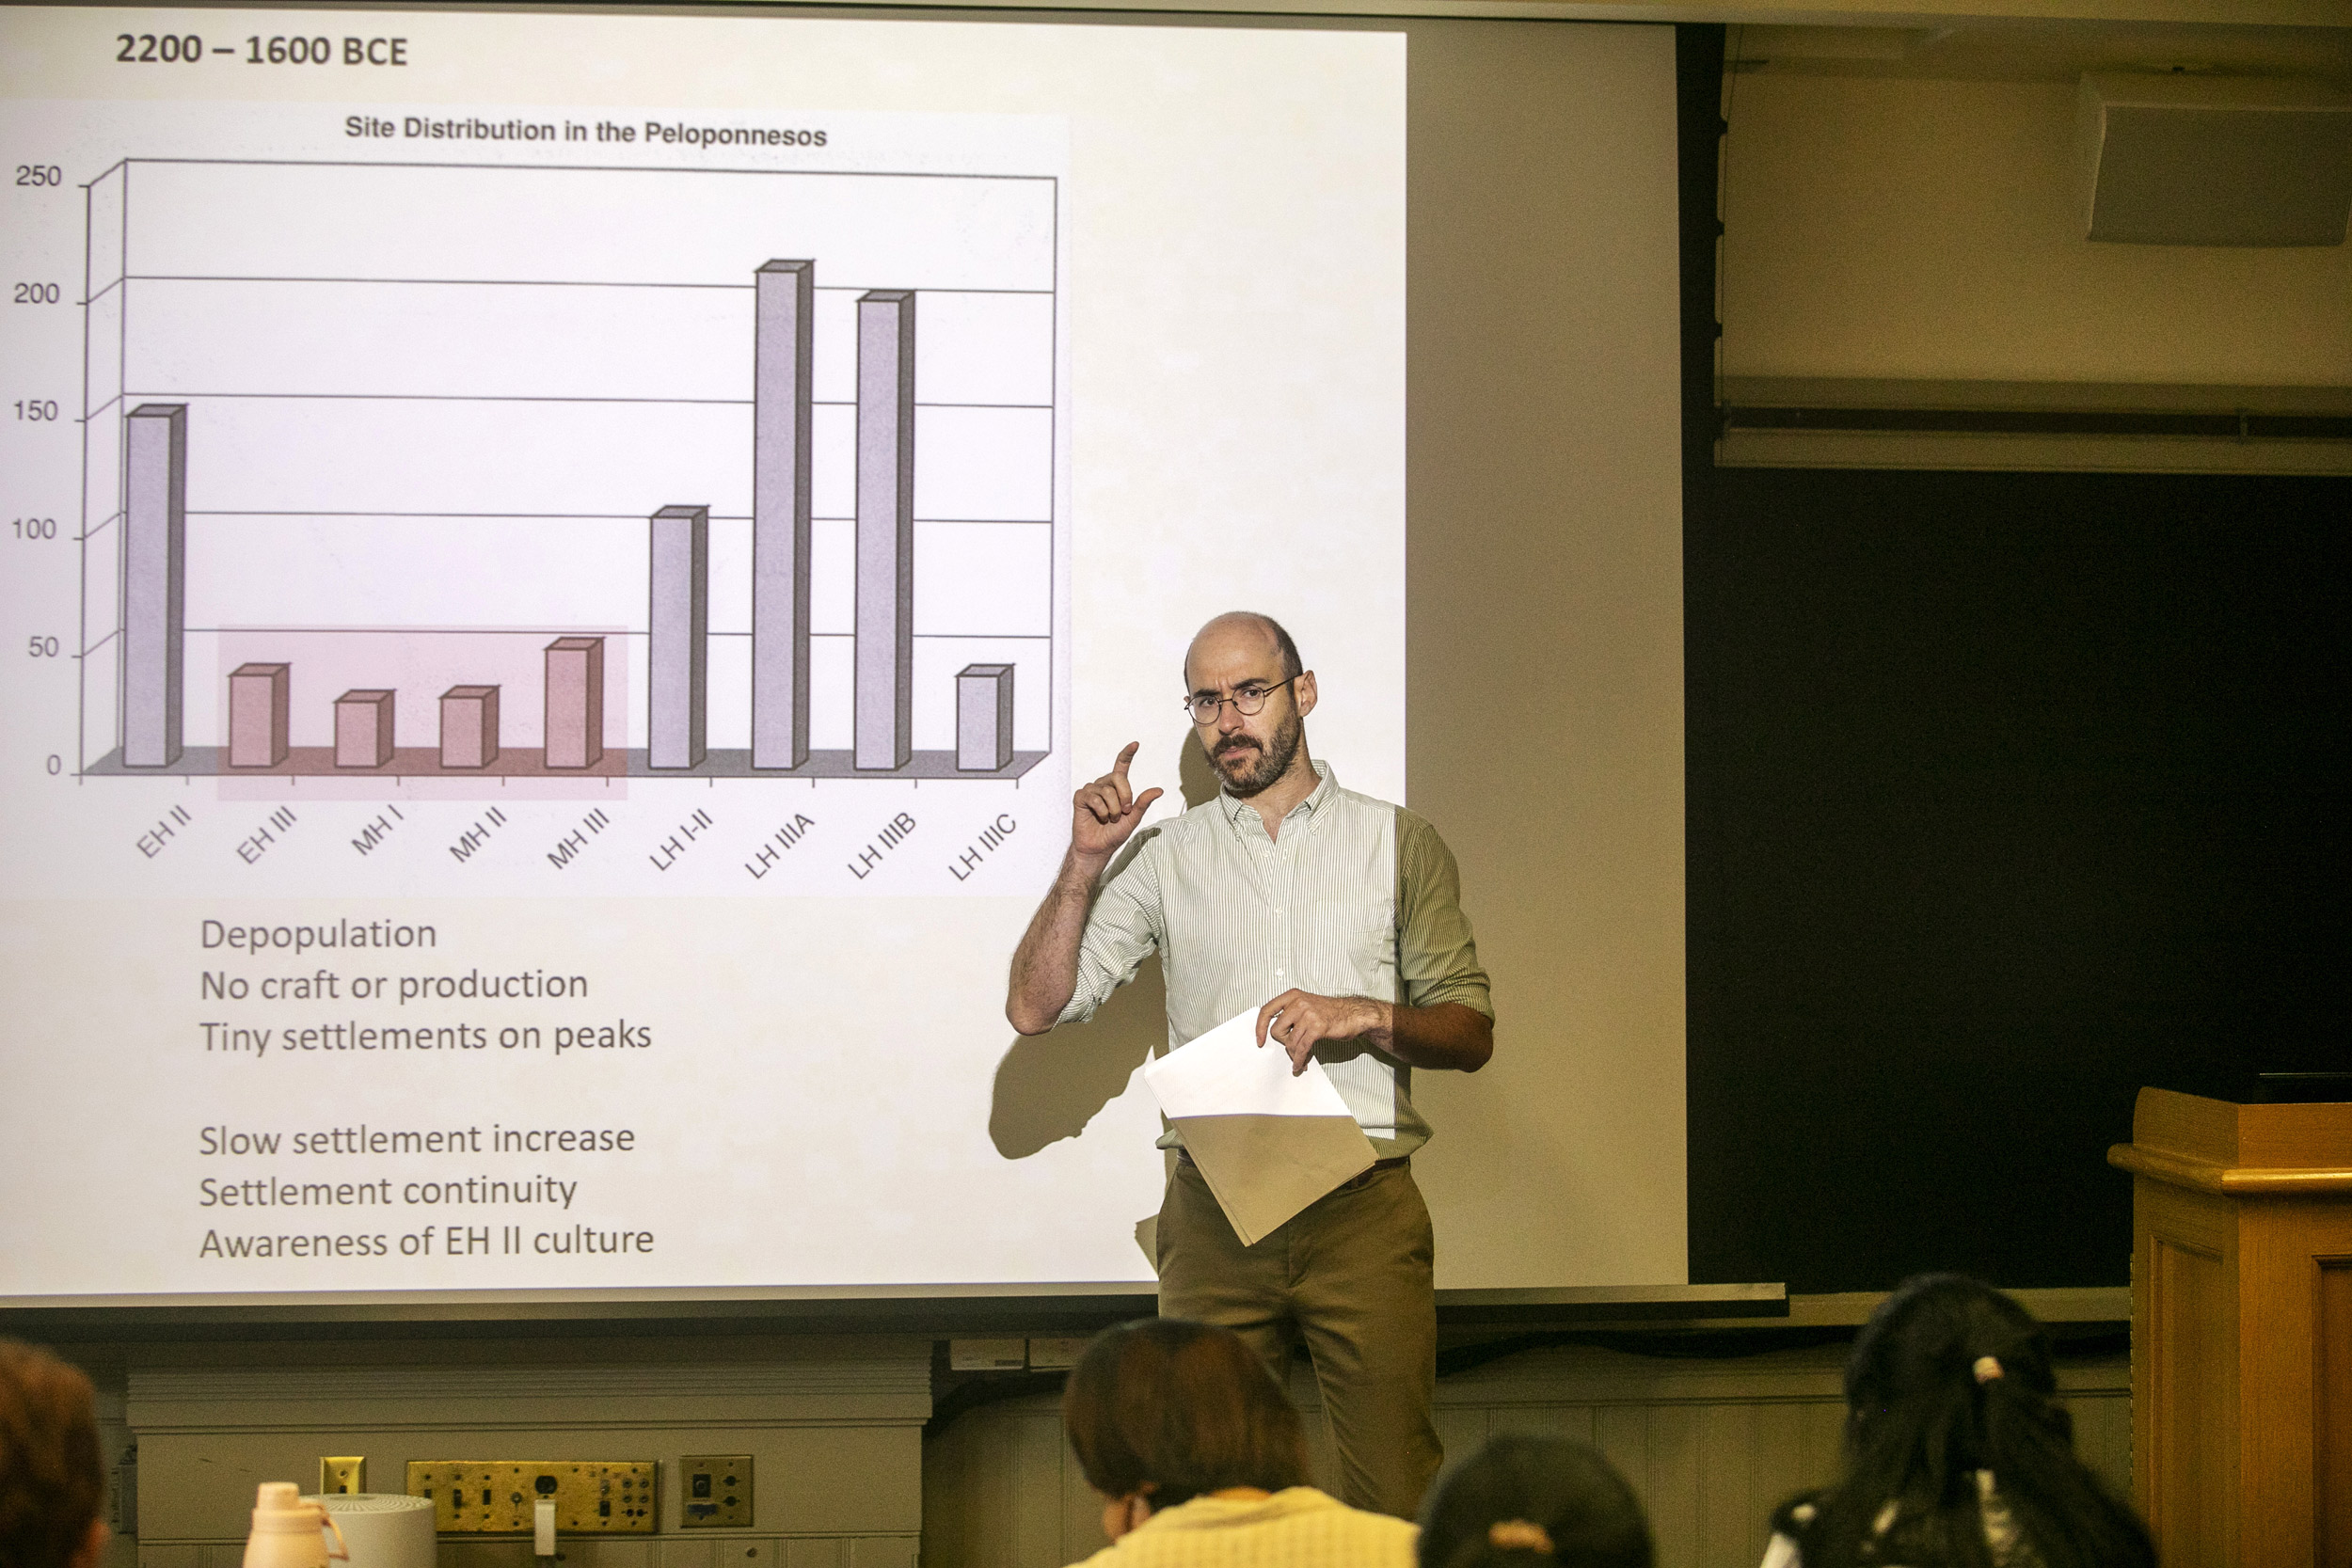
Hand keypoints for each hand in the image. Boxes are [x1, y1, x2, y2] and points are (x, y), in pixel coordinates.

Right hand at [1071, 742, 1163, 864]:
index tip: (1135, 744)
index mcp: (1117, 788)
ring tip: (1110, 819)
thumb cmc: (1114, 833)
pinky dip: (1101, 811)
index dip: (1127, 754)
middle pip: (1118, 778)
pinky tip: (1100, 818)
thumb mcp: (1133, 818)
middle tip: (1124, 812)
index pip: (1121, 766)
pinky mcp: (1080, 797)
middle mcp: (1103, 785)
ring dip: (1113, 810)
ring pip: (1107, 791)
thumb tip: (1158, 790)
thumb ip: (1143, 803)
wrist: (1098, 848)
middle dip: (1125, 796)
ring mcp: (1091, 790)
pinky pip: (1094, 798)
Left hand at [1256, 990, 1387, 1074]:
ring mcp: (1308, 1014)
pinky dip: (1299, 1060)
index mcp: (1292, 995)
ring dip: (1294, 1054)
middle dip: (1284, 1042)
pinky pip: (1301, 1048)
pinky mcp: (1317, 1027)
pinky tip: (1300, 1065)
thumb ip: (1289, 1015)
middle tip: (1294, 1046)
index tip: (1260, 1041)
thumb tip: (1272, 1035)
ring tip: (1300, 1058)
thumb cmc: (1329, 1013)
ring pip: (1289, 1042)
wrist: (1353, 1014)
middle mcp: (1298, 1002)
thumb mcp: (1305, 1006)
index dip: (1260, 1027)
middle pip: (1276, 1030)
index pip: (1267, 1010)